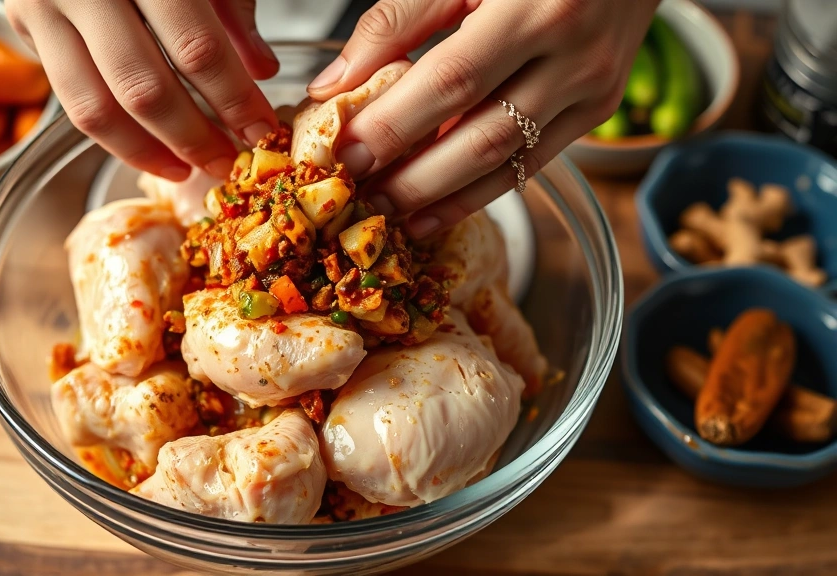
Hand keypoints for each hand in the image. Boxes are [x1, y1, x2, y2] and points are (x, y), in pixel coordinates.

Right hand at [5, 0, 278, 180]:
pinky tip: (147, 148)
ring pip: (94, 108)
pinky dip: (111, 134)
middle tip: (227, 160)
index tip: (261, 129)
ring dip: (147, 151)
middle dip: (193, 137)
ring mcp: (44, 4)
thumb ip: (231, 5)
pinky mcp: (23, 20)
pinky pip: (68, 98)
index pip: (196, 47)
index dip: (233, 99)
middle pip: (143, 87)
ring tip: (188, 167)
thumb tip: (260, 69)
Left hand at [308, 0, 659, 236]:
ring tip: (393, 214)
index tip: (347, 153)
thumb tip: (336, 84)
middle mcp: (575, 55)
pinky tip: (437, 209)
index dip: (395, 124)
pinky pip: (531, 164)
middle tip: (363, 196)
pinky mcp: (598, 111)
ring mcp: (594, 89)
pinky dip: (480, 191)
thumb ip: (397, 20)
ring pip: (508, 164)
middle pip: (482, 136)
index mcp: (537, 6)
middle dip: (415, 178)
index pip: (452, 81)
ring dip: (444, 198)